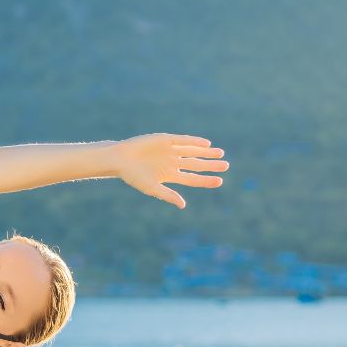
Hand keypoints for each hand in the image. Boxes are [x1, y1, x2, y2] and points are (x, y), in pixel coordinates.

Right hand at [111, 133, 227, 208]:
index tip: (220, 181)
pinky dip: (194, 142)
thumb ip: (168, 195)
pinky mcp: (166, 140)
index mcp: (171, 176)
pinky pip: (183, 140)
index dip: (206, 180)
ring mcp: (170, 151)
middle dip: (211, 165)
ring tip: (220, 153)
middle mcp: (173, 163)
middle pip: (196, 164)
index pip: (193, 179)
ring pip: (193, 151)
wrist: (120, 159)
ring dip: (207, 153)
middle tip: (226, 166)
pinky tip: (206, 144)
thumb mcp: (151, 188)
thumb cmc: (133, 176)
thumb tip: (183, 206)